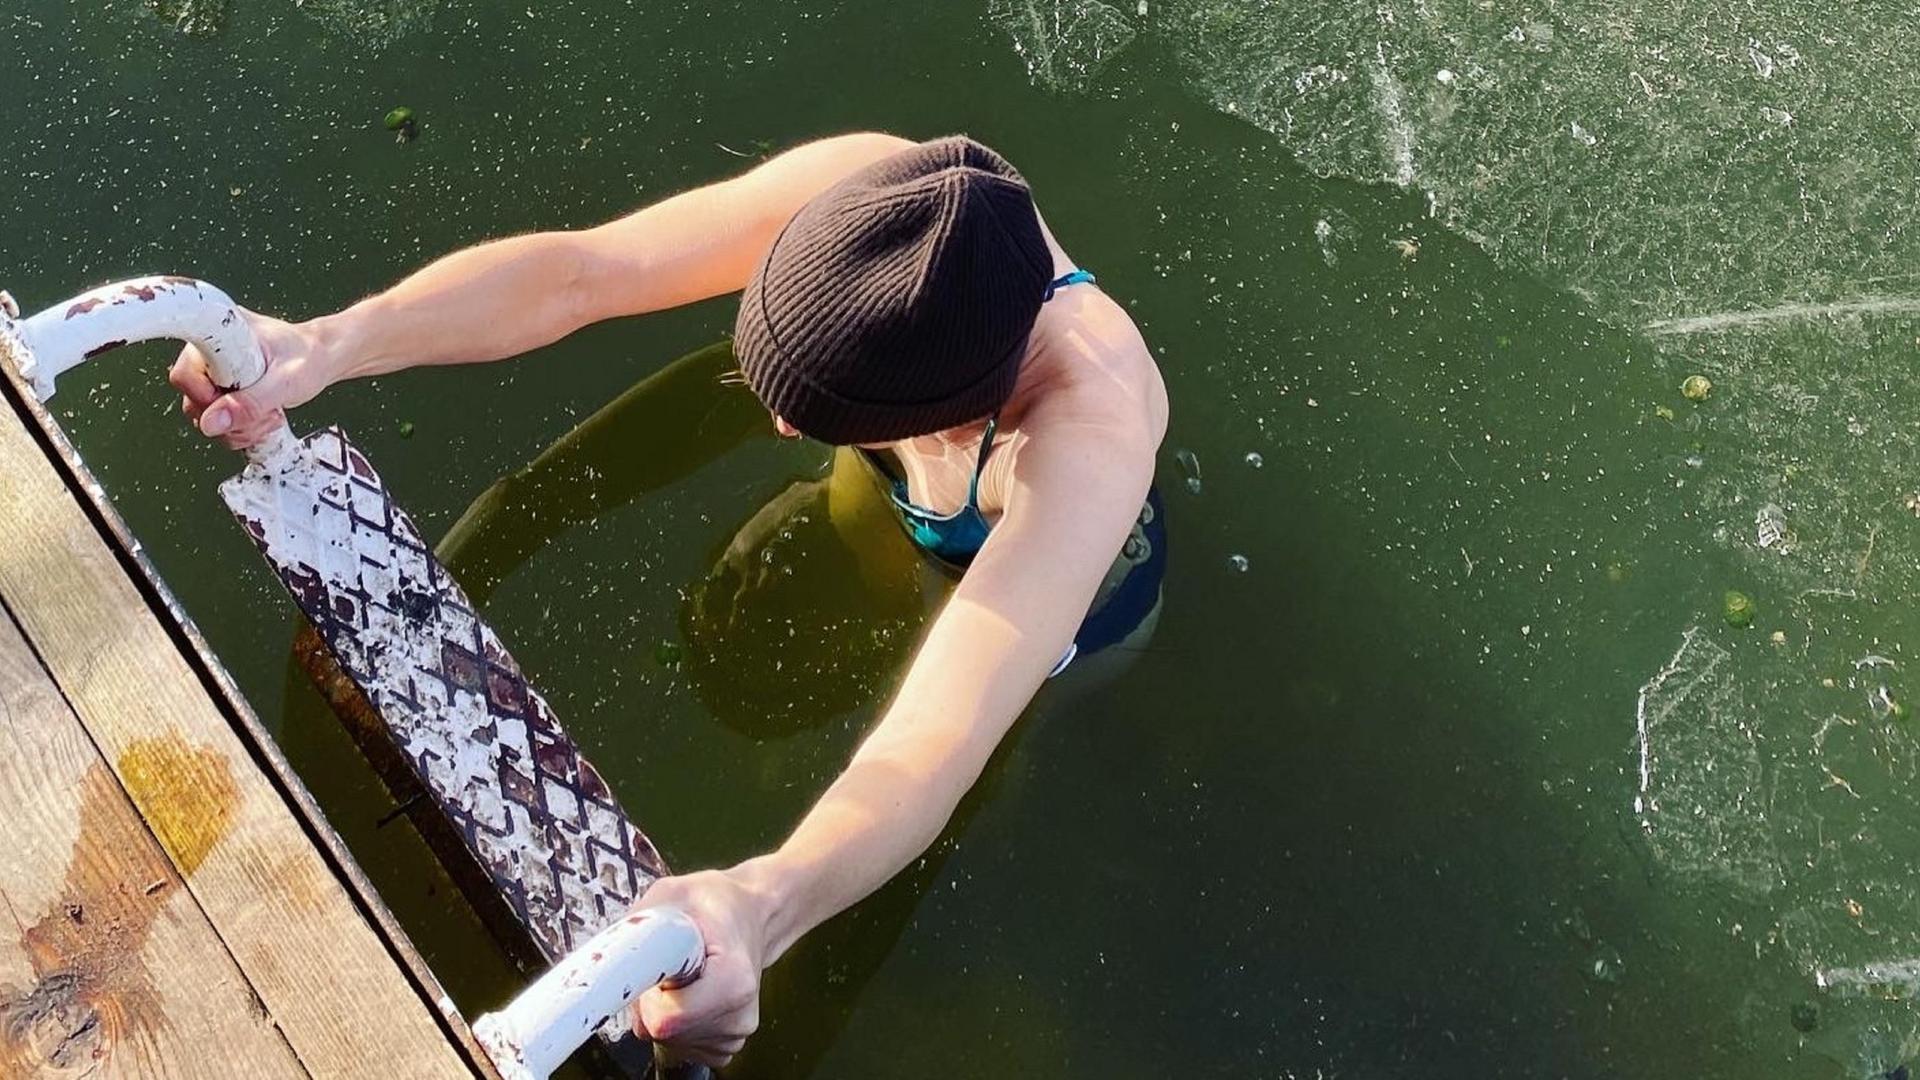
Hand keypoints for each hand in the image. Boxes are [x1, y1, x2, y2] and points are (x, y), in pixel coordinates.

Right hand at [168, 309, 333, 449]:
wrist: (322, 357)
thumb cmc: (308, 357)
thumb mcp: (285, 382)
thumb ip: (249, 403)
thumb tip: (210, 423)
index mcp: (218, 335)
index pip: (184, 374)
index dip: (205, 397)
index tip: (235, 398)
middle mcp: (208, 354)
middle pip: (193, 401)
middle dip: (230, 417)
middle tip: (264, 410)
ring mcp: (214, 374)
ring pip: (206, 417)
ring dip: (239, 427)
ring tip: (269, 412)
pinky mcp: (223, 391)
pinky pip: (219, 422)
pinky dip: (241, 429)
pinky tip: (264, 417)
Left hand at [629, 868, 774, 1069]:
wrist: (753, 914)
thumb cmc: (716, 904)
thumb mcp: (673, 894)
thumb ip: (637, 928)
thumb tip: (606, 962)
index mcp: (732, 979)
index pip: (663, 1019)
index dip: (645, 995)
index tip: (656, 967)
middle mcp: (739, 1013)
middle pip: (661, 1031)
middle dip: (652, 999)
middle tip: (673, 962)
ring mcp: (736, 1033)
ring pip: (667, 1040)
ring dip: (663, 1009)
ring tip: (686, 974)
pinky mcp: (728, 1044)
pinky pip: (680, 1045)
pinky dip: (676, 1022)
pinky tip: (692, 993)